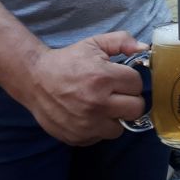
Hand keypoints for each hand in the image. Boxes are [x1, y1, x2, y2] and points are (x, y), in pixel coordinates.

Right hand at [26, 32, 148, 145]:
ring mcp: (87, 124)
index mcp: (103, 78)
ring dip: (115, 116)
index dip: (129, 79)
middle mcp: (97, 103)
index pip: (137, 84)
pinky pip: (101, 137)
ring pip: (120, 127)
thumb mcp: (94, 44)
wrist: (35, 80)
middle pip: (136, 108)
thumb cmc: (68, 61)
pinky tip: (89, 114)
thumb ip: (121, 41)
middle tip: (116, 93)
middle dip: (129, 99)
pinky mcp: (78, 137)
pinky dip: (98, 127)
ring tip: (103, 105)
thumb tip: (144, 47)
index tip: (119, 77)